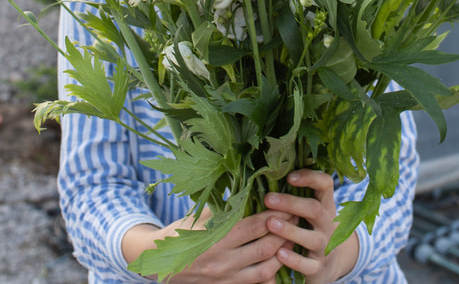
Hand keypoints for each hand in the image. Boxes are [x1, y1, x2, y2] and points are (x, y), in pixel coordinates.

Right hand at [122, 208, 295, 283]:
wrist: (160, 263)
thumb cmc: (182, 232)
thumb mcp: (202, 215)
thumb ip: (227, 205)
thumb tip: (253, 185)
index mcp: (217, 238)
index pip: (256, 226)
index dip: (276, 215)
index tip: (289, 204)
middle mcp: (224, 261)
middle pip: (266, 247)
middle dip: (285, 232)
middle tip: (298, 218)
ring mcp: (227, 279)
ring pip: (267, 268)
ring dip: (283, 253)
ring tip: (293, 238)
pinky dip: (272, 273)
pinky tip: (281, 260)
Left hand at [264, 170, 360, 283]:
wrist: (329, 264)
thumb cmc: (311, 229)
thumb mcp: (310, 212)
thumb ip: (296, 196)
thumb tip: (266, 173)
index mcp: (325, 205)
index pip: (325, 184)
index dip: (310, 177)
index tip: (289, 176)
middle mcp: (328, 224)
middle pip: (314, 209)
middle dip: (291, 203)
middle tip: (268, 198)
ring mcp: (325, 247)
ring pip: (312, 238)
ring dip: (290, 230)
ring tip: (271, 224)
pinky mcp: (318, 268)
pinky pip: (308, 265)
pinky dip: (294, 260)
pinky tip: (279, 254)